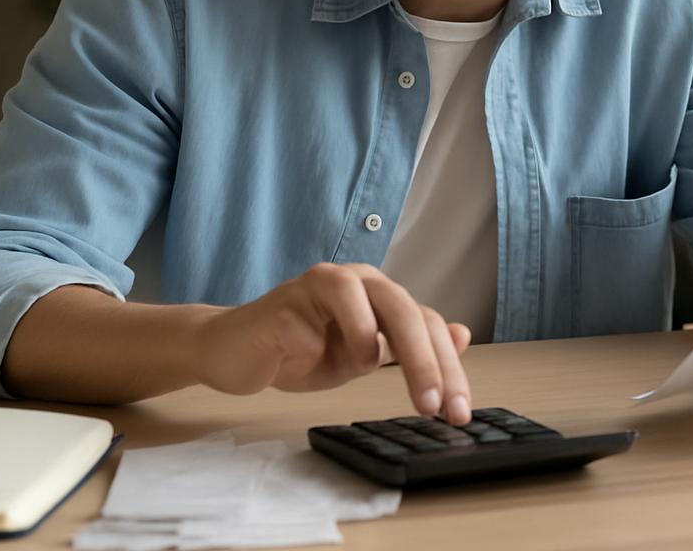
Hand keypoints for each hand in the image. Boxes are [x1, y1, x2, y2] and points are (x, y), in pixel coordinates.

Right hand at [193, 263, 473, 423]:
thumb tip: (461, 336)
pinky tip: (314, 356)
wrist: (231, 352)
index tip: (459, 410)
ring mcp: (322, 284)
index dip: (448, 367)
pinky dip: (326, 341)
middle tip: (435, 406)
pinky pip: (320, 317)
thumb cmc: (297, 351)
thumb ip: (406, 348)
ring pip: (373, 300)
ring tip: (367, 372)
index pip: (427, 325)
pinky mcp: (288, 300)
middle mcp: (358, 281)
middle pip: (408, 311)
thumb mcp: (362, 356)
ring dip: (381, 344)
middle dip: (427, 362)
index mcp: (380, 296)